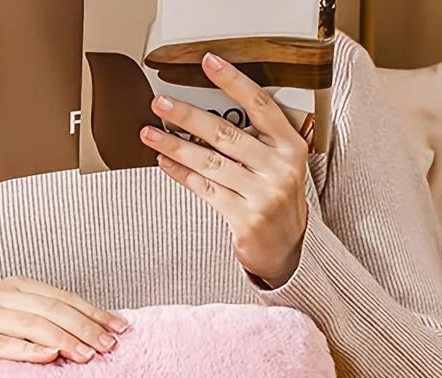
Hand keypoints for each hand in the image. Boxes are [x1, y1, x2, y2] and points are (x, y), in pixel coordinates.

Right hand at [0, 277, 128, 370]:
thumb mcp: (20, 319)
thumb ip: (52, 321)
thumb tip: (101, 333)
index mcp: (19, 287)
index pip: (64, 298)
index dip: (94, 313)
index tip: (120, 329)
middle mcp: (2, 296)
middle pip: (51, 310)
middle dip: (84, 328)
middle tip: (108, 347)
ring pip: (30, 324)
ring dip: (62, 339)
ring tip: (87, 355)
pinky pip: (1, 345)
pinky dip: (27, 350)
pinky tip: (49, 356)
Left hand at [139, 52, 308, 287]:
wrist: (287, 250)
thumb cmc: (276, 201)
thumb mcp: (280, 166)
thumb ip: (257, 141)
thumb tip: (207, 115)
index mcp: (291, 147)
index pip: (260, 105)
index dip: (233, 81)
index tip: (208, 63)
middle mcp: (280, 168)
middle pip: (226, 133)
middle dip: (188, 116)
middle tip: (160, 103)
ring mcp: (263, 195)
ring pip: (210, 162)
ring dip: (175, 146)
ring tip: (150, 134)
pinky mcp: (245, 219)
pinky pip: (206, 190)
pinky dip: (182, 175)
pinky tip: (165, 163)